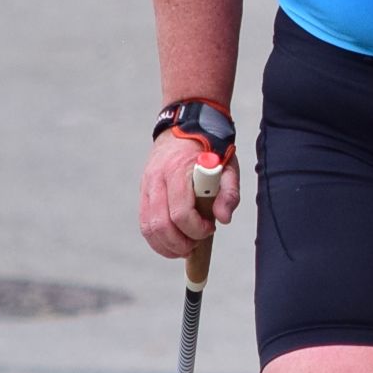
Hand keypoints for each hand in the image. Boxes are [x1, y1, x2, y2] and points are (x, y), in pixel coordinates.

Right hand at [138, 133, 240, 259]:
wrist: (186, 124)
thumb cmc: (211, 148)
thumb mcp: (228, 165)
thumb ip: (229, 192)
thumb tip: (223, 219)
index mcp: (178, 170)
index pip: (181, 212)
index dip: (196, 229)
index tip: (211, 228)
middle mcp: (157, 178)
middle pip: (160, 225)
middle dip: (180, 243)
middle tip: (196, 245)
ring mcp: (147, 185)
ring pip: (148, 227)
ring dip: (166, 246)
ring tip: (184, 248)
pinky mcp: (144, 191)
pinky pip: (144, 222)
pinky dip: (157, 239)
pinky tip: (172, 243)